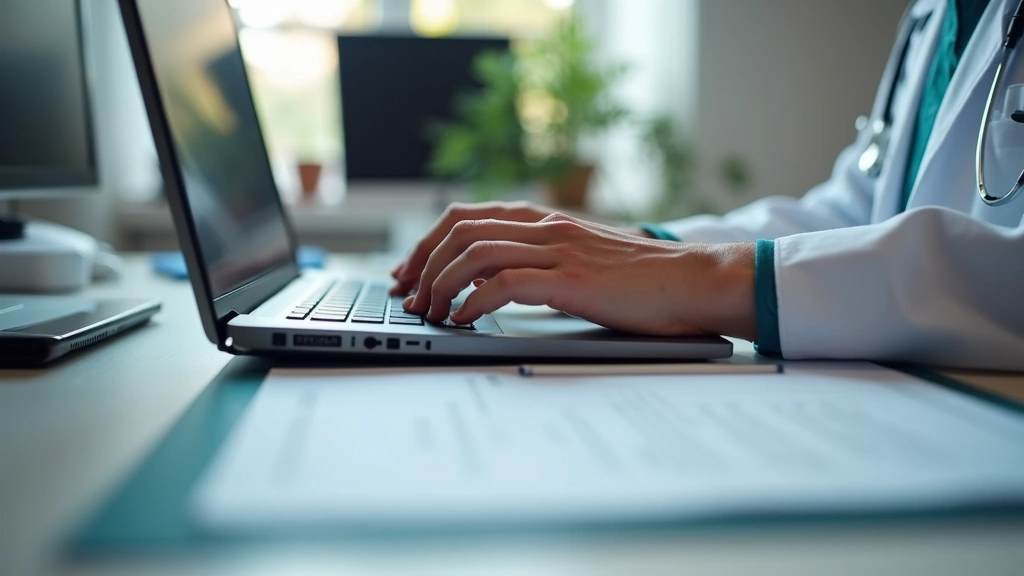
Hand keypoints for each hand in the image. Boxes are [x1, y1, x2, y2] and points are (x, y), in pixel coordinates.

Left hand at [390, 201, 649, 295]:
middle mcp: (545, 226)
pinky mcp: (572, 280)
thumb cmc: (639, 280)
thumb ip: (535, 262)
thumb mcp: (577, 260)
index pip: (465, 216)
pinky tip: (463, 321)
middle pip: (459, 230)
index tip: (409, 274)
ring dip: (440, 284)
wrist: (691, 281)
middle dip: (423, 264)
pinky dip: (472, 303)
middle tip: (408, 297)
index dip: (426, 244)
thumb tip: (486, 283)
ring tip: (430, 312)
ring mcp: (558, 250)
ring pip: (474, 253)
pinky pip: (504, 284)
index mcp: (544, 219)